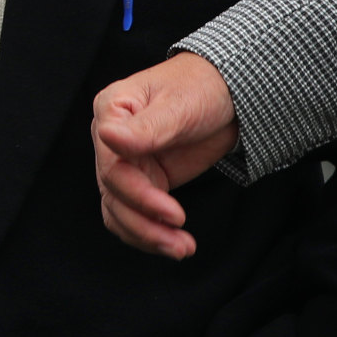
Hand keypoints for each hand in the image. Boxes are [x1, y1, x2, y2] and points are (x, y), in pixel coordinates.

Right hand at [92, 52, 238, 259]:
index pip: (112, 165)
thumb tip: (107, 137)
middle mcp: (111, 139)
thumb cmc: (203, 87)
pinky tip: (171, 243)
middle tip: (181, 244)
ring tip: (181, 249)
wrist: (229, 93)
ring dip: (146, 235)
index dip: (139, 195)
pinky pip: (132, 212)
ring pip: (119, 209)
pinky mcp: (143, 178)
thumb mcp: (180, 105)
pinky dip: (148, 232)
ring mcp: (125, 160)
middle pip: (113, 192)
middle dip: (146, 224)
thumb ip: (145, 128)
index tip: (174, 214)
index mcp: (112, 112)